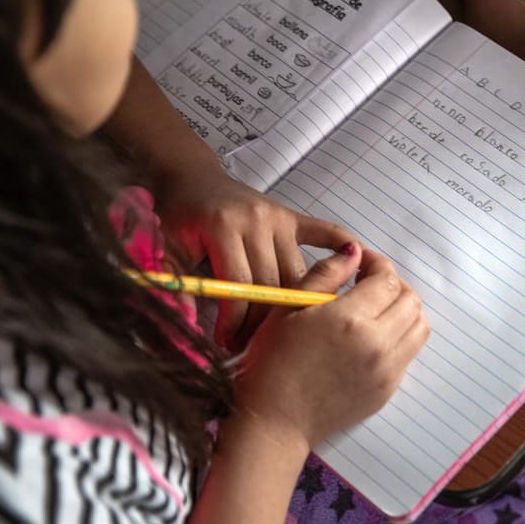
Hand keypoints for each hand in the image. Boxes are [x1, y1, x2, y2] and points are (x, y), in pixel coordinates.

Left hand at [156, 169, 353, 348]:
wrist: (191, 177)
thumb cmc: (179, 215)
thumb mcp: (168, 250)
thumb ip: (178, 287)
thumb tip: (186, 329)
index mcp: (224, 228)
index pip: (241, 286)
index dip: (236, 322)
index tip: (227, 344)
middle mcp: (258, 221)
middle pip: (272, 285)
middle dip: (262, 323)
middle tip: (250, 347)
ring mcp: (279, 218)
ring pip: (297, 273)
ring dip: (291, 306)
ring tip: (278, 333)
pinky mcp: (292, 217)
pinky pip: (324, 232)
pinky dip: (341, 249)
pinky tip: (356, 268)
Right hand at [233, 244, 429, 449]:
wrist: (274, 422)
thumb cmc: (271, 362)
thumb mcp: (289, 308)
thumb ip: (325, 275)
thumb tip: (354, 253)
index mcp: (350, 319)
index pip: (387, 279)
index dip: (376, 264)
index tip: (359, 264)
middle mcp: (377, 344)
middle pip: (410, 300)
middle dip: (392, 285)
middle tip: (368, 285)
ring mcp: (387, 371)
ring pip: (419, 327)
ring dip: (403, 311)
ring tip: (375, 311)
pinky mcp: (387, 391)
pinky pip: (409, 354)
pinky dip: (399, 338)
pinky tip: (371, 339)